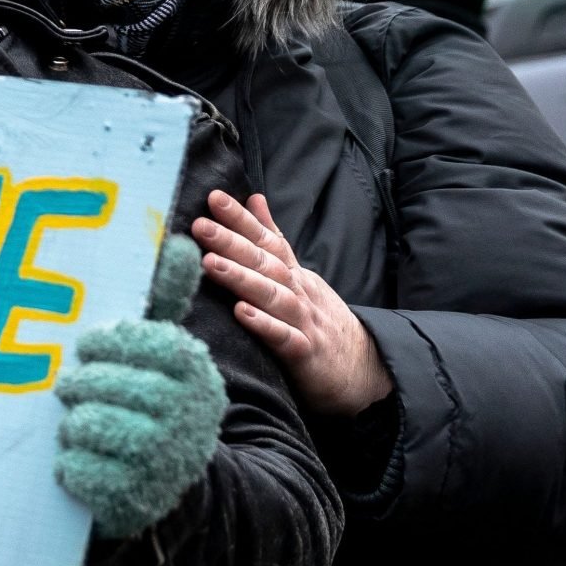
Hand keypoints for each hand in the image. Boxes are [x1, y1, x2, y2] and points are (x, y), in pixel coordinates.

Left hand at [53, 236, 228, 537]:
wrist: (173, 488)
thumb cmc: (153, 405)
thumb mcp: (167, 357)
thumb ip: (167, 302)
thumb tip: (184, 244)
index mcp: (195, 372)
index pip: (138, 341)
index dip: (103, 344)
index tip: (87, 347)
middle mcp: (187, 414)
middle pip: (103, 383)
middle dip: (78, 385)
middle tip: (69, 388)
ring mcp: (163, 459)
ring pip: (85, 423)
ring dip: (72, 425)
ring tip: (79, 425)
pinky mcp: (133, 498)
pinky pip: (75, 468)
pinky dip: (69, 465)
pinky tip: (81, 462)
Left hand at [193, 191, 392, 418]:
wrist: (365, 368)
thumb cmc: (320, 320)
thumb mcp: (298, 275)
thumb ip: (273, 239)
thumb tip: (254, 198)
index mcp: (293, 274)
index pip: (266, 240)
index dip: (241, 219)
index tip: (214, 197)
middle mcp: (298, 292)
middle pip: (265, 263)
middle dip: (232, 241)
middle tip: (200, 225)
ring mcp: (304, 322)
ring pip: (273, 295)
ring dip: (241, 278)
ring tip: (210, 263)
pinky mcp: (306, 355)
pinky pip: (284, 338)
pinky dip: (265, 325)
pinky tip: (242, 313)